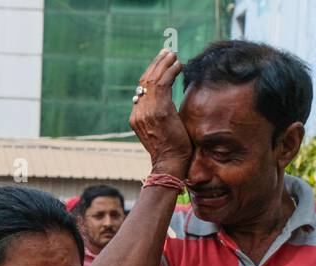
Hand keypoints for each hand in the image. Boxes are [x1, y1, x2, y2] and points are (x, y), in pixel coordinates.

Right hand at [130, 50, 191, 176]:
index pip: (141, 90)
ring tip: (174, 55)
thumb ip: (159, 115)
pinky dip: (171, 71)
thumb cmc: (171, 150)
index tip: (162, 63)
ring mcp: (147, 111)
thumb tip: (166, 103)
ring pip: (153, 80)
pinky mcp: (159, 110)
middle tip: (167, 52)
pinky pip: (163, 84)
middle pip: (144, 81)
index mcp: (136, 117)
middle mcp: (138, 113)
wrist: (170, 163)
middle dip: (157, 64)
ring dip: (164, 64)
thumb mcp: (161, 130)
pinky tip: (179, 65)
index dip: (151, 73)